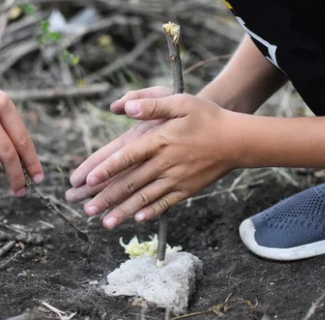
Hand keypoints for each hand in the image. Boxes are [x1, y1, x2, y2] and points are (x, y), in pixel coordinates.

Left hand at [70, 94, 242, 228]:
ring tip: (105, 223)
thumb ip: (152, 104)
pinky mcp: (187, 189)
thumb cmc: (207, 117)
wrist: (238, 140)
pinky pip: (165, 203)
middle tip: (86, 210)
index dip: (107, 169)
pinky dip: (150, 212)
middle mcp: (165, 163)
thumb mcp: (180, 102)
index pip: (127, 156)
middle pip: (131, 182)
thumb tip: (125, 107)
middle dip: (107, 197)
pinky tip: (137, 220)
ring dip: (123, 211)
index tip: (88, 180)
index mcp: (160, 140)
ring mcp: (176, 179)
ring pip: (145, 198)